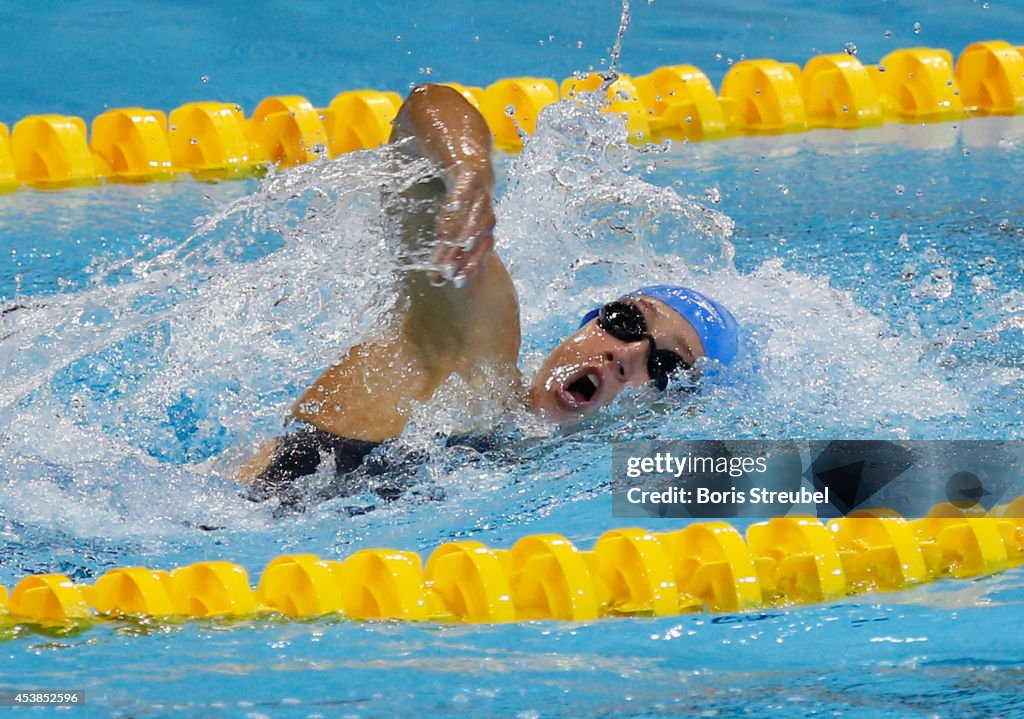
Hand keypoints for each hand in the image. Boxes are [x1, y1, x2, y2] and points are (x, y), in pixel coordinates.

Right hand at [431, 164, 494, 287]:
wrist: (467, 153)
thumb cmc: (459, 192)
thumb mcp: (453, 219)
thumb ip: (446, 246)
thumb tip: (434, 277)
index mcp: (484, 223)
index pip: (480, 250)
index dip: (470, 266)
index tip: (457, 283)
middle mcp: (486, 210)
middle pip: (479, 237)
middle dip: (466, 257)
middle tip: (451, 274)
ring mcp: (480, 191)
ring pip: (475, 216)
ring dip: (465, 232)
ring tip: (452, 247)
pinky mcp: (470, 173)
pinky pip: (467, 186)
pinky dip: (461, 196)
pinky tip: (453, 207)